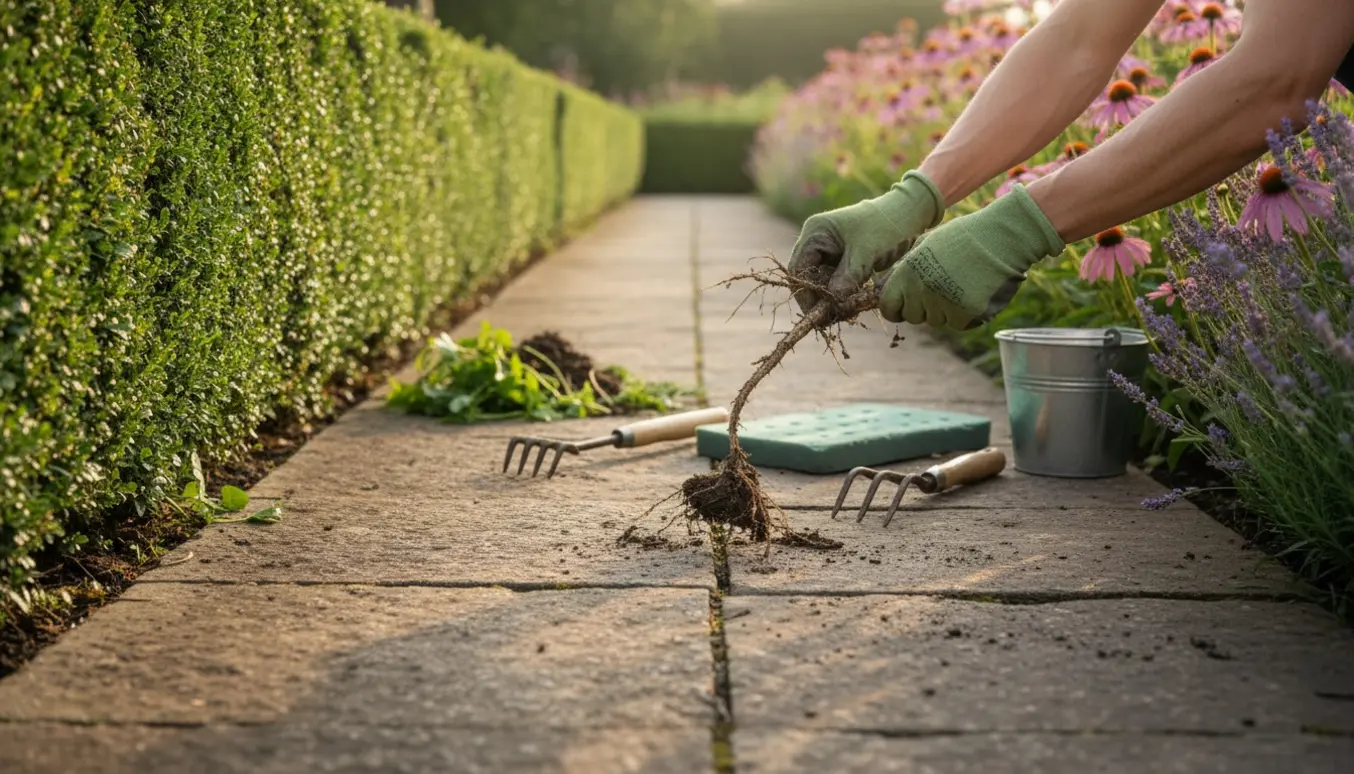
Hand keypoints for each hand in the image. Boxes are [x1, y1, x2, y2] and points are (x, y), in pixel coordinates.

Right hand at [787, 170, 943, 312]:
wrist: (908, 214)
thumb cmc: (885, 226)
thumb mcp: (865, 253)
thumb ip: (847, 278)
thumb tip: (831, 305)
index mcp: (815, 232)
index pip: (799, 268)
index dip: (805, 293)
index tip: (817, 315)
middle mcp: (816, 240)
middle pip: (806, 277)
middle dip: (818, 298)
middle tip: (832, 318)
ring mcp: (828, 250)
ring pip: (821, 282)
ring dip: (830, 298)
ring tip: (844, 312)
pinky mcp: (841, 259)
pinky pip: (834, 281)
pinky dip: (841, 294)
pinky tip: (850, 304)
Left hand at [876, 183, 1064, 329]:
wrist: (1002, 236)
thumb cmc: (962, 237)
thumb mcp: (925, 245)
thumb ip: (901, 270)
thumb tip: (881, 289)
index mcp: (908, 273)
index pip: (888, 308)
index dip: (897, 308)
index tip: (907, 304)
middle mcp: (922, 290)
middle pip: (914, 317)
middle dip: (924, 307)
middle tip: (944, 285)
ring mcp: (944, 303)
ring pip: (937, 321)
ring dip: (946, 309)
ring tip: (963, 282)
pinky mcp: (967, 313)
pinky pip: (959, 324)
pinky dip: (966, 314)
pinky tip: (976, 291)